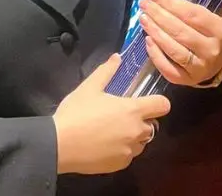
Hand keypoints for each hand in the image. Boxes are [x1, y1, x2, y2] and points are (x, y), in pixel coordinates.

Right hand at [53, 54, 170, 174]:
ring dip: (133, 137)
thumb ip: (107, 71)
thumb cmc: (76, 113)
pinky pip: (128, 156)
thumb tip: (117, 57)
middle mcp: (136, 131)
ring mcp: (129, 150)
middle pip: (152, 126)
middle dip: (141, 121)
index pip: (163, 105)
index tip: (147, 102)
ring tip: (113, 132)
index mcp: (133, 110)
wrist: (59, 144)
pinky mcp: (120, 165)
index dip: (157, 102)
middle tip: (122, 117)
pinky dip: (122, 151)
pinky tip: (106, 146)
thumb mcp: (90, 87)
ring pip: (141, 143)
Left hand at [138, 0, 221, 85]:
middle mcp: (211, 50)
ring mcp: (198, 67)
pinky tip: (147, 40)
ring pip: (173, 49)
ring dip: (155, 32)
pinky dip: (156, 54)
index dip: (173, 4)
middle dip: (159, 15)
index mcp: (220, 31)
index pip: (193, 15)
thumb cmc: (218, 36)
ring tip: (142, 18)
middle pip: (180, 31)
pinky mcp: (184, 80)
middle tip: (144, 3)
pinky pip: (168, 68)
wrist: (218, 68)